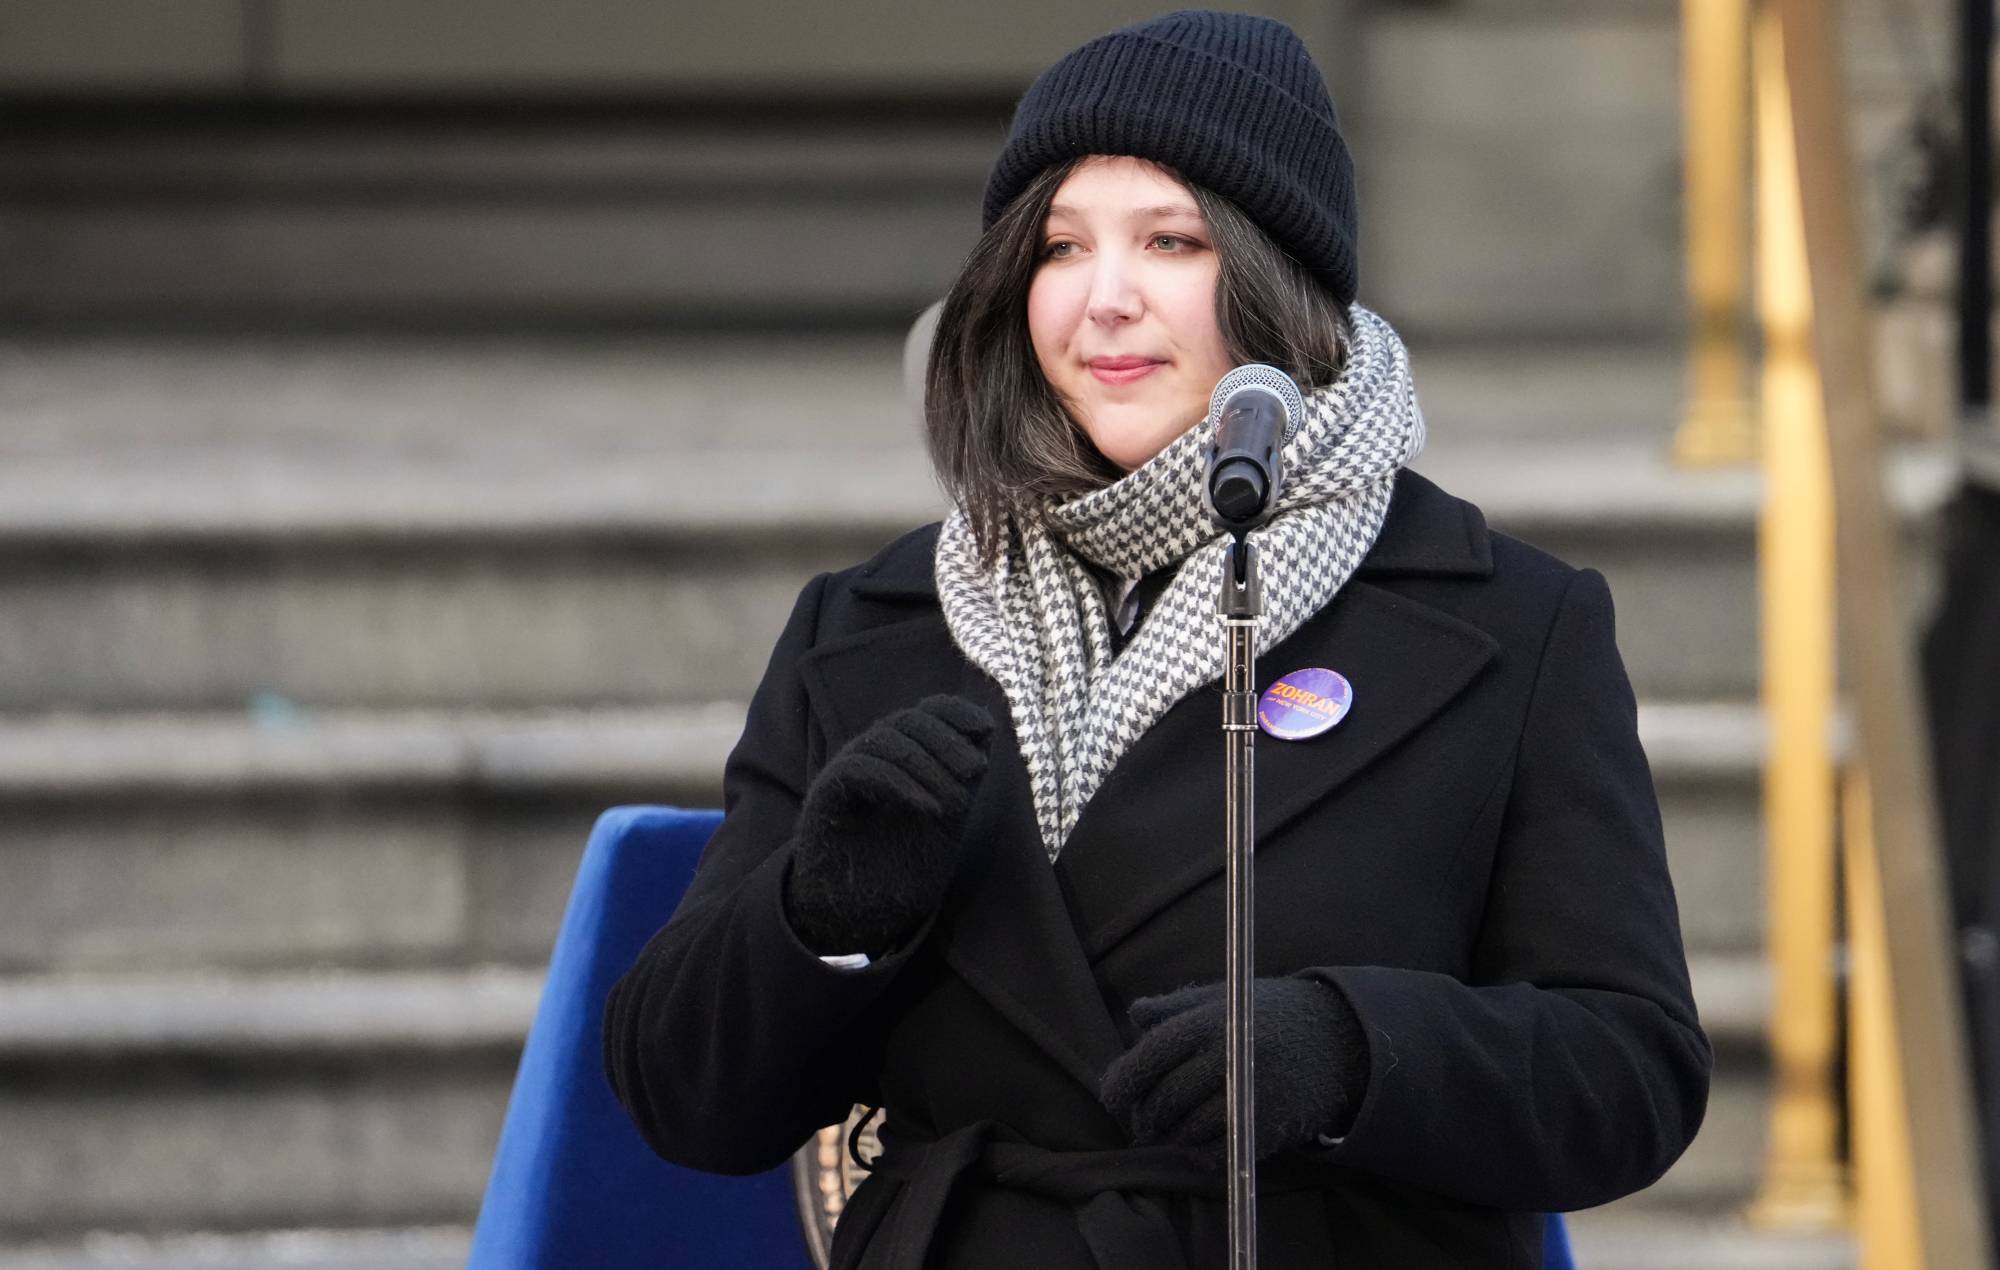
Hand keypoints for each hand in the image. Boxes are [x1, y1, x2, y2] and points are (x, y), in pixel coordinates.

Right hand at [782, 695, 994, 956]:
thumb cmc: (903, 870)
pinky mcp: (826, 795)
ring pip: (883, 740)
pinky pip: (859, 769)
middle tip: (975, 770)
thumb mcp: (946, 821)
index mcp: (902, 758)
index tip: (985, 728)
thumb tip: (985, 734)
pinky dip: (897, 782)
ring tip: (955, 803)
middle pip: (907, 722)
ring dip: (926, 765)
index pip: (924, 714)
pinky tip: (928, 808)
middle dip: (947, 740)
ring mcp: (846, 774)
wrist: (859, 917)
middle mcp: (872, 758)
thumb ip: (962, 779)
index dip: (953, 712)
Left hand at [1099, 976, 1367, 1166]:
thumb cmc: (1269, 1016)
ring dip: (1170, 1136)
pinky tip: (1197, 1141)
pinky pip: (1218, 1151)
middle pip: (1166, 1099)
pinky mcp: (1269, 1127)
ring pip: (1188, 1130)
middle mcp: (1229, 1057)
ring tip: (1166, 1129)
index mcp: (1212, 1021)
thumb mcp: (1224, 997)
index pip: (1152, 1055)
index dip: (1123, 1080)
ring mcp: (1251, 1095)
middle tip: (1138, 1120)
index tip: (1111, 1096)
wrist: (1341, 1042)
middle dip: (1144, 1116)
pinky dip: (1198, 1152)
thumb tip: (1135, 1014)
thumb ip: (1176, 1006)